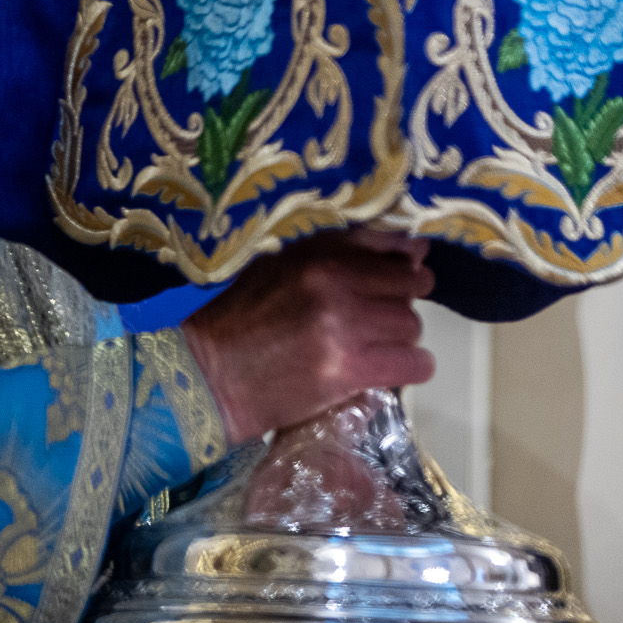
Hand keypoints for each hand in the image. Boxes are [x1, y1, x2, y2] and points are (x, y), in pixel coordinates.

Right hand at [180, 229, 436, 446]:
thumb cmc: (240, 321)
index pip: (389, 245)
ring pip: (411, 325)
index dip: (404, 261)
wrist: (209, 378)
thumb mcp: (278, 266)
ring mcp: (345, 326)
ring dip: (401, 337)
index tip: (407, 272)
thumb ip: (334, 253)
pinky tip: (390, 370)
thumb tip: (406, 251)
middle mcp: (335, 282)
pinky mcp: (349, 370)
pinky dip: (411, 367)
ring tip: (376, 348)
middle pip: (409, 286)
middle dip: (401, 302)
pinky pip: (413, 364)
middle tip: (382, 319)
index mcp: (317, 253)